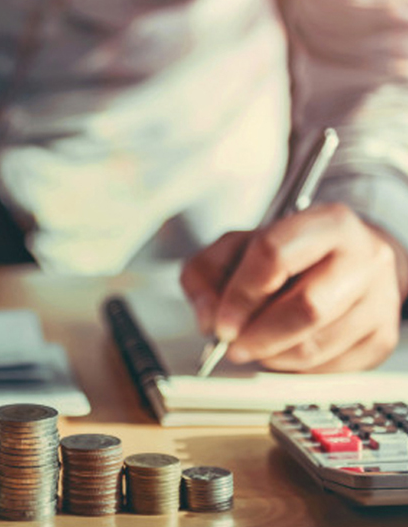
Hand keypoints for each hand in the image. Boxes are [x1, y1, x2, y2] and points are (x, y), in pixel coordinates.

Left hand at [180, 203, 407, 372]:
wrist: (345, 259)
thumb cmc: (288, 253)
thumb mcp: (236, 247)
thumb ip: (206, 273)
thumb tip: (207, 318)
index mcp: (325, 222)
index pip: (276, 255)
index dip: (241, 295)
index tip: (221, 324)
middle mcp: (363, 256)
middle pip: (306, 308)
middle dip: (259, 335)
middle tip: (234, 345)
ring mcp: (379, 299)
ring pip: (317, 345)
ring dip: (273, 354)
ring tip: (254, 345)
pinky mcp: (382, 336)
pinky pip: (331, 367)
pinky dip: (295, 367)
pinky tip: (282, 350)